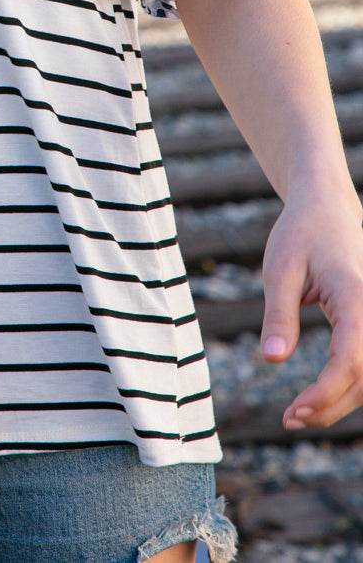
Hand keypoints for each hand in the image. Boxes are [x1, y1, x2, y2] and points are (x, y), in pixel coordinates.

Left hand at [259, 188, 362, 429]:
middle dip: (330, 406)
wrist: (326, 209)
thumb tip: (272, 360)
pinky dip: (345, 387)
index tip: (294, 409)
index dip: (327, 392)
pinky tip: (317, 399)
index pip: (351, 359)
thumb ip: (278, 315)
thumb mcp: (279, 269)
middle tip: (289, 419)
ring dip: (339, 402)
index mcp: (355, 297)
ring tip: (296, 414)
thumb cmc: (300, 234)